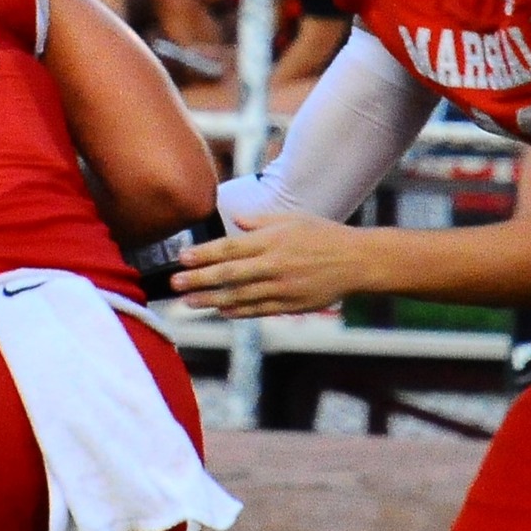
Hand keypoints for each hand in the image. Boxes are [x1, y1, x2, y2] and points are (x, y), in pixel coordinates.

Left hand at [171, 212, 368, 317]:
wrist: (356, 261)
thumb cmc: (323, 235)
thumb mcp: (292, 219)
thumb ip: (260, 221)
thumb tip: (234, 220)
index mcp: (271, 240)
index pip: (229, 248)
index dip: (203, 254)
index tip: (182, 258)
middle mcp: (273, 264)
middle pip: (228, 274)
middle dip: (198, 279)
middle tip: (174, 284)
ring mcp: (281, 287)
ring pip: (239, 296)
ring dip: (210, 299)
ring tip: (189, 302)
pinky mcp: (290, 304)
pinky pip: (258, 310)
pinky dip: (237, 311)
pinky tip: (220, 311)